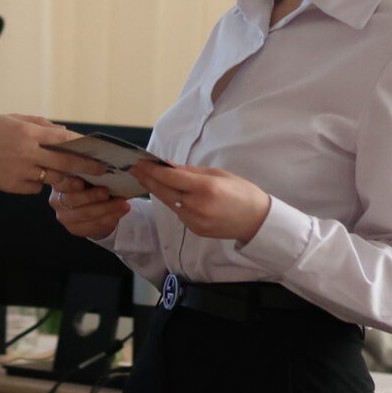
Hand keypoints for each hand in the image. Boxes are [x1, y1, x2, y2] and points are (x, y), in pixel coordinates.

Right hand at [0, 115, 100, 193]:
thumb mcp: (12, 119)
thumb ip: (40, 124)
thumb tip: (65, 131)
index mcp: (27, 133)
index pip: (63, 139)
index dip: (83, 146)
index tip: (98, 151)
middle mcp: (26, 154)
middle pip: (65, 164)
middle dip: (85, 168)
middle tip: (100, 171)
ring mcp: (20, 172)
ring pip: (52, 179)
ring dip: (62, 178)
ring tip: (71, 177)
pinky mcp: (14, 187)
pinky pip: (35, 187)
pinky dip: (38, 182)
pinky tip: (30, 175)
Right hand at [49, 173, 132, 239]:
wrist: (94, 206)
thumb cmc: (91, 184)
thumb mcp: (88, 174)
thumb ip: (90, 170)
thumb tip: (109, 162)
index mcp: (58, 181)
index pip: (60, 182)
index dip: (70, 183)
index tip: (82, 181)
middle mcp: (56, 200)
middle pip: (72, 200)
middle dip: (92, 196)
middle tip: (107, 192)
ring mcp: (64, 216)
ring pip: (85, 214)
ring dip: (106, 209)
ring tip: (122, 203)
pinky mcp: (74, 229)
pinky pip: (92, 226)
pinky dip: (109, 219)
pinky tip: (119, 212)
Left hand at [132, 160, 270, 245]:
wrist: (257, 220)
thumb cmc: (241, 192)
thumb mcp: (218, 174)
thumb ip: (190, 171)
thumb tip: (167, 165)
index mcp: (205, 188)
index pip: (170, 177)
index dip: (152, 170)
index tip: (140, 162)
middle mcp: (197, 206)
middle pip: (164, 191)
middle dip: (147, 179)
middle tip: (134, 169)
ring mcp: (194, 221)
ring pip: (169, 203)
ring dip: (158, 191)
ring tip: (146, 178)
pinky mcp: (195, 230)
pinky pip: (179, 213)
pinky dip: (172, 201)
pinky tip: (168, 193)